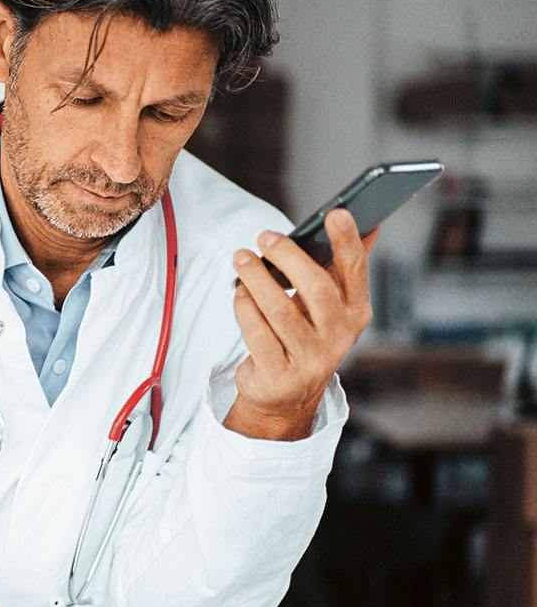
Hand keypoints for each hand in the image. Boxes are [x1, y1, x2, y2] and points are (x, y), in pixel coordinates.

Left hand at [227, 208, 377, 440]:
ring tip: (241, 259)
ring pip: (280, 310)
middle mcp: (338, 335)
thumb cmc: (305, 335)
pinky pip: (257, 333)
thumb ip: (343, 268)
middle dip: (288, 257)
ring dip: (256, 279)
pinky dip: (244, 308)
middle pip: (316, 288)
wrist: (286, 395)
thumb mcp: (329, 307)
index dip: (347, 241)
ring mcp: (310, 358)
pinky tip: (238, 292)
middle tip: (264, 236)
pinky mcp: (280, 374)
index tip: (337, 212)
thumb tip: (369, 223)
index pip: (354, 271)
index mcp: (355, 311)